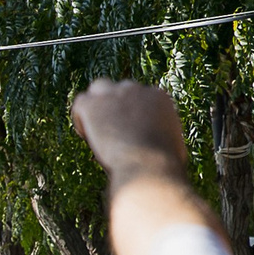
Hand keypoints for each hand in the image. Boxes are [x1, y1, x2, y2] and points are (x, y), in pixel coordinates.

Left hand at [71, 81, 189, 182]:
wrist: (148, 166)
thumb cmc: (164, 167)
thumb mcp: (173, 148)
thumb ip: (165, 139)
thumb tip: (165, 148)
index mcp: (159, 97)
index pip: (141, 96)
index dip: (133, 113)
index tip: (130, 130)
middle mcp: (136, 89)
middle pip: (121, 89)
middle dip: (116, 106)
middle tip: (111, 130)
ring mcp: (113, 94)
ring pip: (99, 87)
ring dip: (96, 105)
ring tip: (95, 130)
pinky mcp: (93, 104)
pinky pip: (80, 103)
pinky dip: (80, 118)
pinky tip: (85, 135)